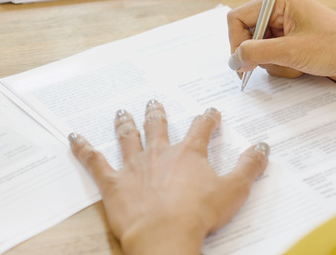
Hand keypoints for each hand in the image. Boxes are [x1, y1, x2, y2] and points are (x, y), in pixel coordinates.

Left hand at [69, 101, 268, 254]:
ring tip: (122, 111)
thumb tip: (262, 148)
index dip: (207, 119)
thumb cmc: (199, 215)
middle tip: (154, 102)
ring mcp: (134, 167)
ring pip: (128, 138)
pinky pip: (95, 162)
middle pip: (158, 127)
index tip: (210, 112)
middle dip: (157, 113)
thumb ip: (249, 167)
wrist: (165, 235)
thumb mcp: (234, 190)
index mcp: (188, 154)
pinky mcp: (113, 184)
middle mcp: (159, 154)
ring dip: (125, 123)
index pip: (200, 129)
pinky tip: (73, 137)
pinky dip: (82, 149)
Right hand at [227, 0, 335, 87]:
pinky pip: (276, 58)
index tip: (241, 63)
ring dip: (275, 64)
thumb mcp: (290, 52)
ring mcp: (289, 28)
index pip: (239, 17)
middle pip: (249, 35)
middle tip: (276, 64)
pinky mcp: (296, 43)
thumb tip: (234, 59)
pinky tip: (302, 69)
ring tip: (297, 65)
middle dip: (260, 56)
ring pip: (262, 50)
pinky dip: (284, 67)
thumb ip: (256, 53)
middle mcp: (283, 10)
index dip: (236, 41)